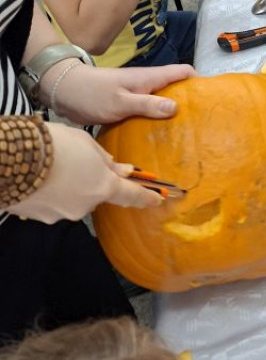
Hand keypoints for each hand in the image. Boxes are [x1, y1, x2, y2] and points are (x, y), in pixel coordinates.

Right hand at [5, 121, 163, 222]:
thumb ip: (104, 159)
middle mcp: (86, 205)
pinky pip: (52, 204)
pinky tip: (38, 177)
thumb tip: (119, 169)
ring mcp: (62, 214)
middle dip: (91, 180)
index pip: (131, 195)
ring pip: (73, 199)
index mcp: (103, 186)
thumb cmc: (53, 144)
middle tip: (77, 161)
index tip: (157, 200)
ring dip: (68, 186)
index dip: (145, 197)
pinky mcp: (41, 217)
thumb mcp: (85, 143)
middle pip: (96, 193)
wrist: (11, 158)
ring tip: (52, 165)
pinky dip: (49, 192)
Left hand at [39, 61, 193, 125]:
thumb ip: (147, 104)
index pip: (183, 72)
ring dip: (176, 115)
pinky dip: (160, 123)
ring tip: (189, 135)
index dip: (201, 80)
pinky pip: (151, 114)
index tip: (214, 96)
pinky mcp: (130, 108)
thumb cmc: (93, 93)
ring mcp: (139, 97)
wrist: (65, 92)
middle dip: (192, 101)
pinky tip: (162, 140)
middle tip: (206, 123)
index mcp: (150, 78)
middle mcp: (148, 86)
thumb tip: (176, 108)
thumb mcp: (121, 101)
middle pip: (178, 89)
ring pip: (165, 103)